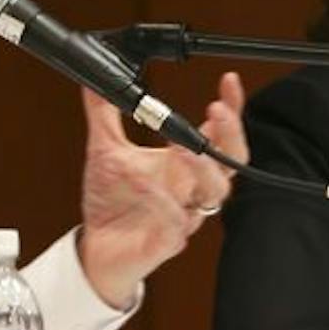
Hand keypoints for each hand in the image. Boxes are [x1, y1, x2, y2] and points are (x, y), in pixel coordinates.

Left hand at [75, 73, 247, 308]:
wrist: (96, 249)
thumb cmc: (111, 204)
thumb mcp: (104, 150)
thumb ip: (103, 114)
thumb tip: (95, 81)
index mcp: (184, 165)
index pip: (219, 133)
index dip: (232, 108)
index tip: (229, 80)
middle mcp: (191, 188)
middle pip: (232, 161)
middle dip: (230, 134)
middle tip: (216, 110)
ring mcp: (184, 215)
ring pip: (214, 193)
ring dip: (202, 167)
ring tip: (181, 146)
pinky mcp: (169, 241)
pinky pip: (176, 222)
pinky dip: (162, 201)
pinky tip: (143, 181)